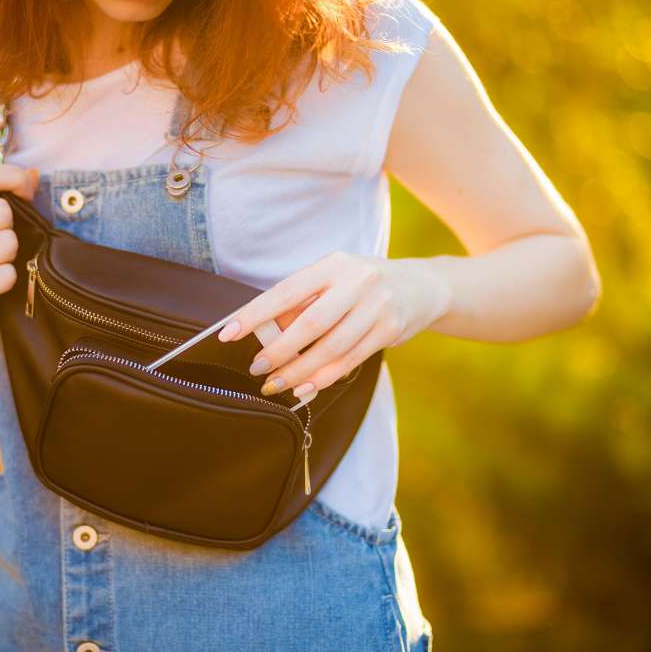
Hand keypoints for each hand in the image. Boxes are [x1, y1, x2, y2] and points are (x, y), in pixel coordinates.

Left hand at [216, 251, 452, 397]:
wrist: (421, 287)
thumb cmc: (363, 285)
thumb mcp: (334, 280)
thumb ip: (303, 303)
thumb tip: (266, 334)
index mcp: (333, 264)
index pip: (286, 291)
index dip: (255, 313)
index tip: (229, 333)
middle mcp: (357, 282)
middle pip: (310, 323)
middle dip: (279, 350)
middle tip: (257, 368)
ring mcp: (376, 307)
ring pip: (331, 347)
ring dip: (299, 370)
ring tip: (277, 384)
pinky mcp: (390, 330)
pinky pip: (351, 360)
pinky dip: (325, 377)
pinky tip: (306, 387)